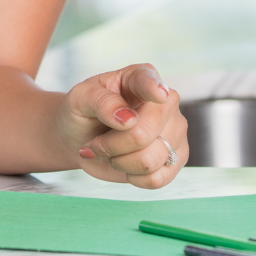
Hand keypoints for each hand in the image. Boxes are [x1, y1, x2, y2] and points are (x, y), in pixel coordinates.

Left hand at [57, 64, 187, 188]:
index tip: (158, 94)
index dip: (154, 88)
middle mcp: (166, 102)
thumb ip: (100, 101)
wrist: (82, 139)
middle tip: (94, 144)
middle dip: (111, 145)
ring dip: (120, 161)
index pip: (149, 81)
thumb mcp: (79, 98)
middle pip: (144, 133)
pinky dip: (133, 177)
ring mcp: (175, 131)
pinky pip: (157, 179)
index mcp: (140, 77)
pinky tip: (124, 164)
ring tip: (109, 152)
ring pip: (151, 159)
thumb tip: (128, 118)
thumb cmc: (82, 112)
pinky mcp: (176, 159)